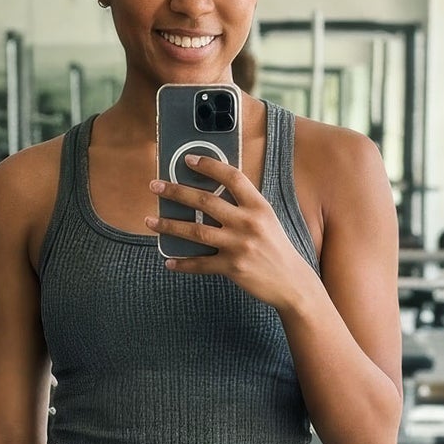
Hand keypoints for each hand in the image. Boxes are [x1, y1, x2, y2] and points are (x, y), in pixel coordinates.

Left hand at [147, 158, 314, 314]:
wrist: (293, 283)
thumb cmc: (276, 249)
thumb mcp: (266, 220)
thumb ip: (244, 206)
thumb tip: (210, 196)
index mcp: (258, 206)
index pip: (232, 177)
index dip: (209, 166)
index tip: (187, 159)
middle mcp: (248, 223)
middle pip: (205, 201)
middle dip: (176, 191)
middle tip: (155, 186)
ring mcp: (240, 246)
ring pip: (196, 231)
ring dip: (169, 225)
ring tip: (150, 221)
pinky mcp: (233, 267)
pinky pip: (201, 264)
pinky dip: (182, 263)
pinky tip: (168, 261)